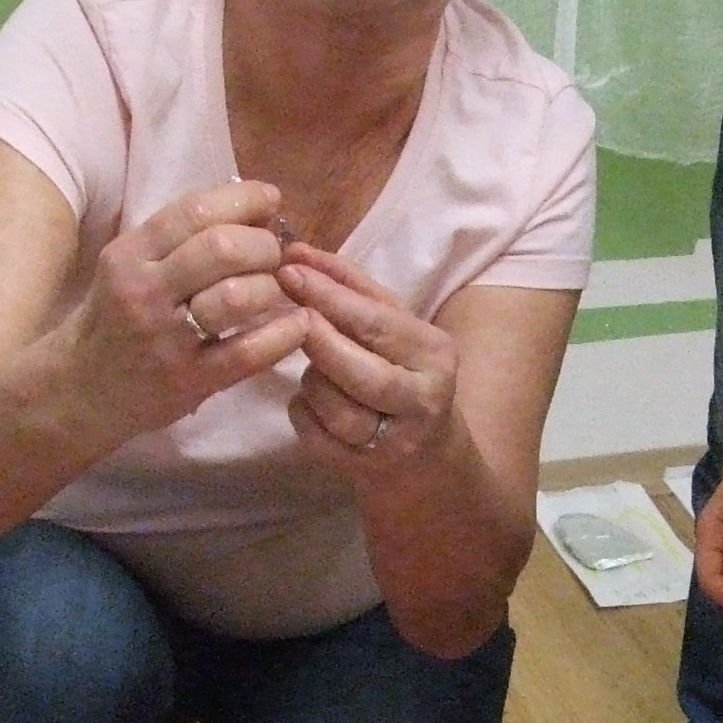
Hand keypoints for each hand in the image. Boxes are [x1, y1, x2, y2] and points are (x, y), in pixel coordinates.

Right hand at [69, 178, 309, 436]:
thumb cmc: (115, 320)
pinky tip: (299, 325)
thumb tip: (251, 207)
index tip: (270, 200)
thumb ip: (178, 239)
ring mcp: (166, 339)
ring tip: (278, 290)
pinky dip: (283, 335)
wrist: (79, 391)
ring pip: (237, 296)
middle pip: (222, 248)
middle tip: (273, 255)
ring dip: (272, 287)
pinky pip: (247, 352)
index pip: (195, 211)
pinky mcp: (188, 381)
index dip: (244, 200)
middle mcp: (144, 291)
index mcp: (130, 254)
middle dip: (263, 245)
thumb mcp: (130, 267)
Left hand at [279, 239, 458, 477]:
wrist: (425, 455)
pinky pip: (317, 438)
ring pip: (337, 410)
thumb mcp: (392, 324)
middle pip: (361, 373)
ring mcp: (396, 441)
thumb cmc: (402, 372)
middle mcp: (423, 399)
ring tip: (312, 369)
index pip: (376, 323)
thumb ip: (349, 286)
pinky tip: (308, 402)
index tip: (288, 271)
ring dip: (312, 384)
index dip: (328, 297)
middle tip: (291, 318)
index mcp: (434, 353)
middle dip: (318, 342)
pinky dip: (302, 415)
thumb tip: (297, 251)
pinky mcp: (366, 470)